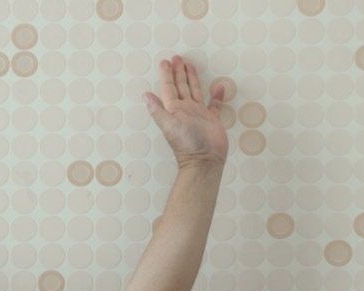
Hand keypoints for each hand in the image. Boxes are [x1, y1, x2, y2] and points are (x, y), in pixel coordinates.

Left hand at [144, 55, 228, 169]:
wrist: (205, 159)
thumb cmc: (187, 144)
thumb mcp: (169, 125)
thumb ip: (158, 110)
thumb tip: (145, 96)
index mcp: (174, 109)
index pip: (168, 87)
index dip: (166, 74)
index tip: (165, 61)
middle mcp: (185, 109)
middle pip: (181, 86)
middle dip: (178, 72)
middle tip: (177, 57)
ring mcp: (198, 114)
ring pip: (195, 91)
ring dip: (192, 78)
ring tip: (190, 65)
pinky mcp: (211, 119)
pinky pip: (214, 104)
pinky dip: (216, 96)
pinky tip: (218, 87)